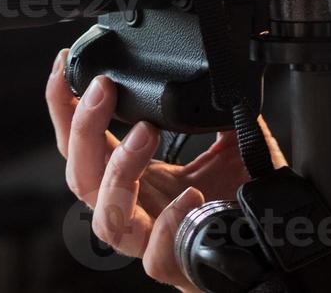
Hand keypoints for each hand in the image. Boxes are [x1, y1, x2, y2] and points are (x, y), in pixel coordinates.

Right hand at [45, 50, 287, 289]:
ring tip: (147, 131)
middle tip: (105, 87)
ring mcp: (149, 241)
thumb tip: (222, 72)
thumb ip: (217, 113)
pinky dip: (168, 223)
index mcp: (135, 177)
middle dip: (85, 128)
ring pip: (107, 218)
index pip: (85, 143)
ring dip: (120, 171)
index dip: (65, 108)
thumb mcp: (230, 145)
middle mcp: (134, 208)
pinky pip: (155, 255)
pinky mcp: (174, 266)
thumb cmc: (239, 200)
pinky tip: (191, 195)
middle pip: (80, 176)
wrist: (265, 246)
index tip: (66, 65)